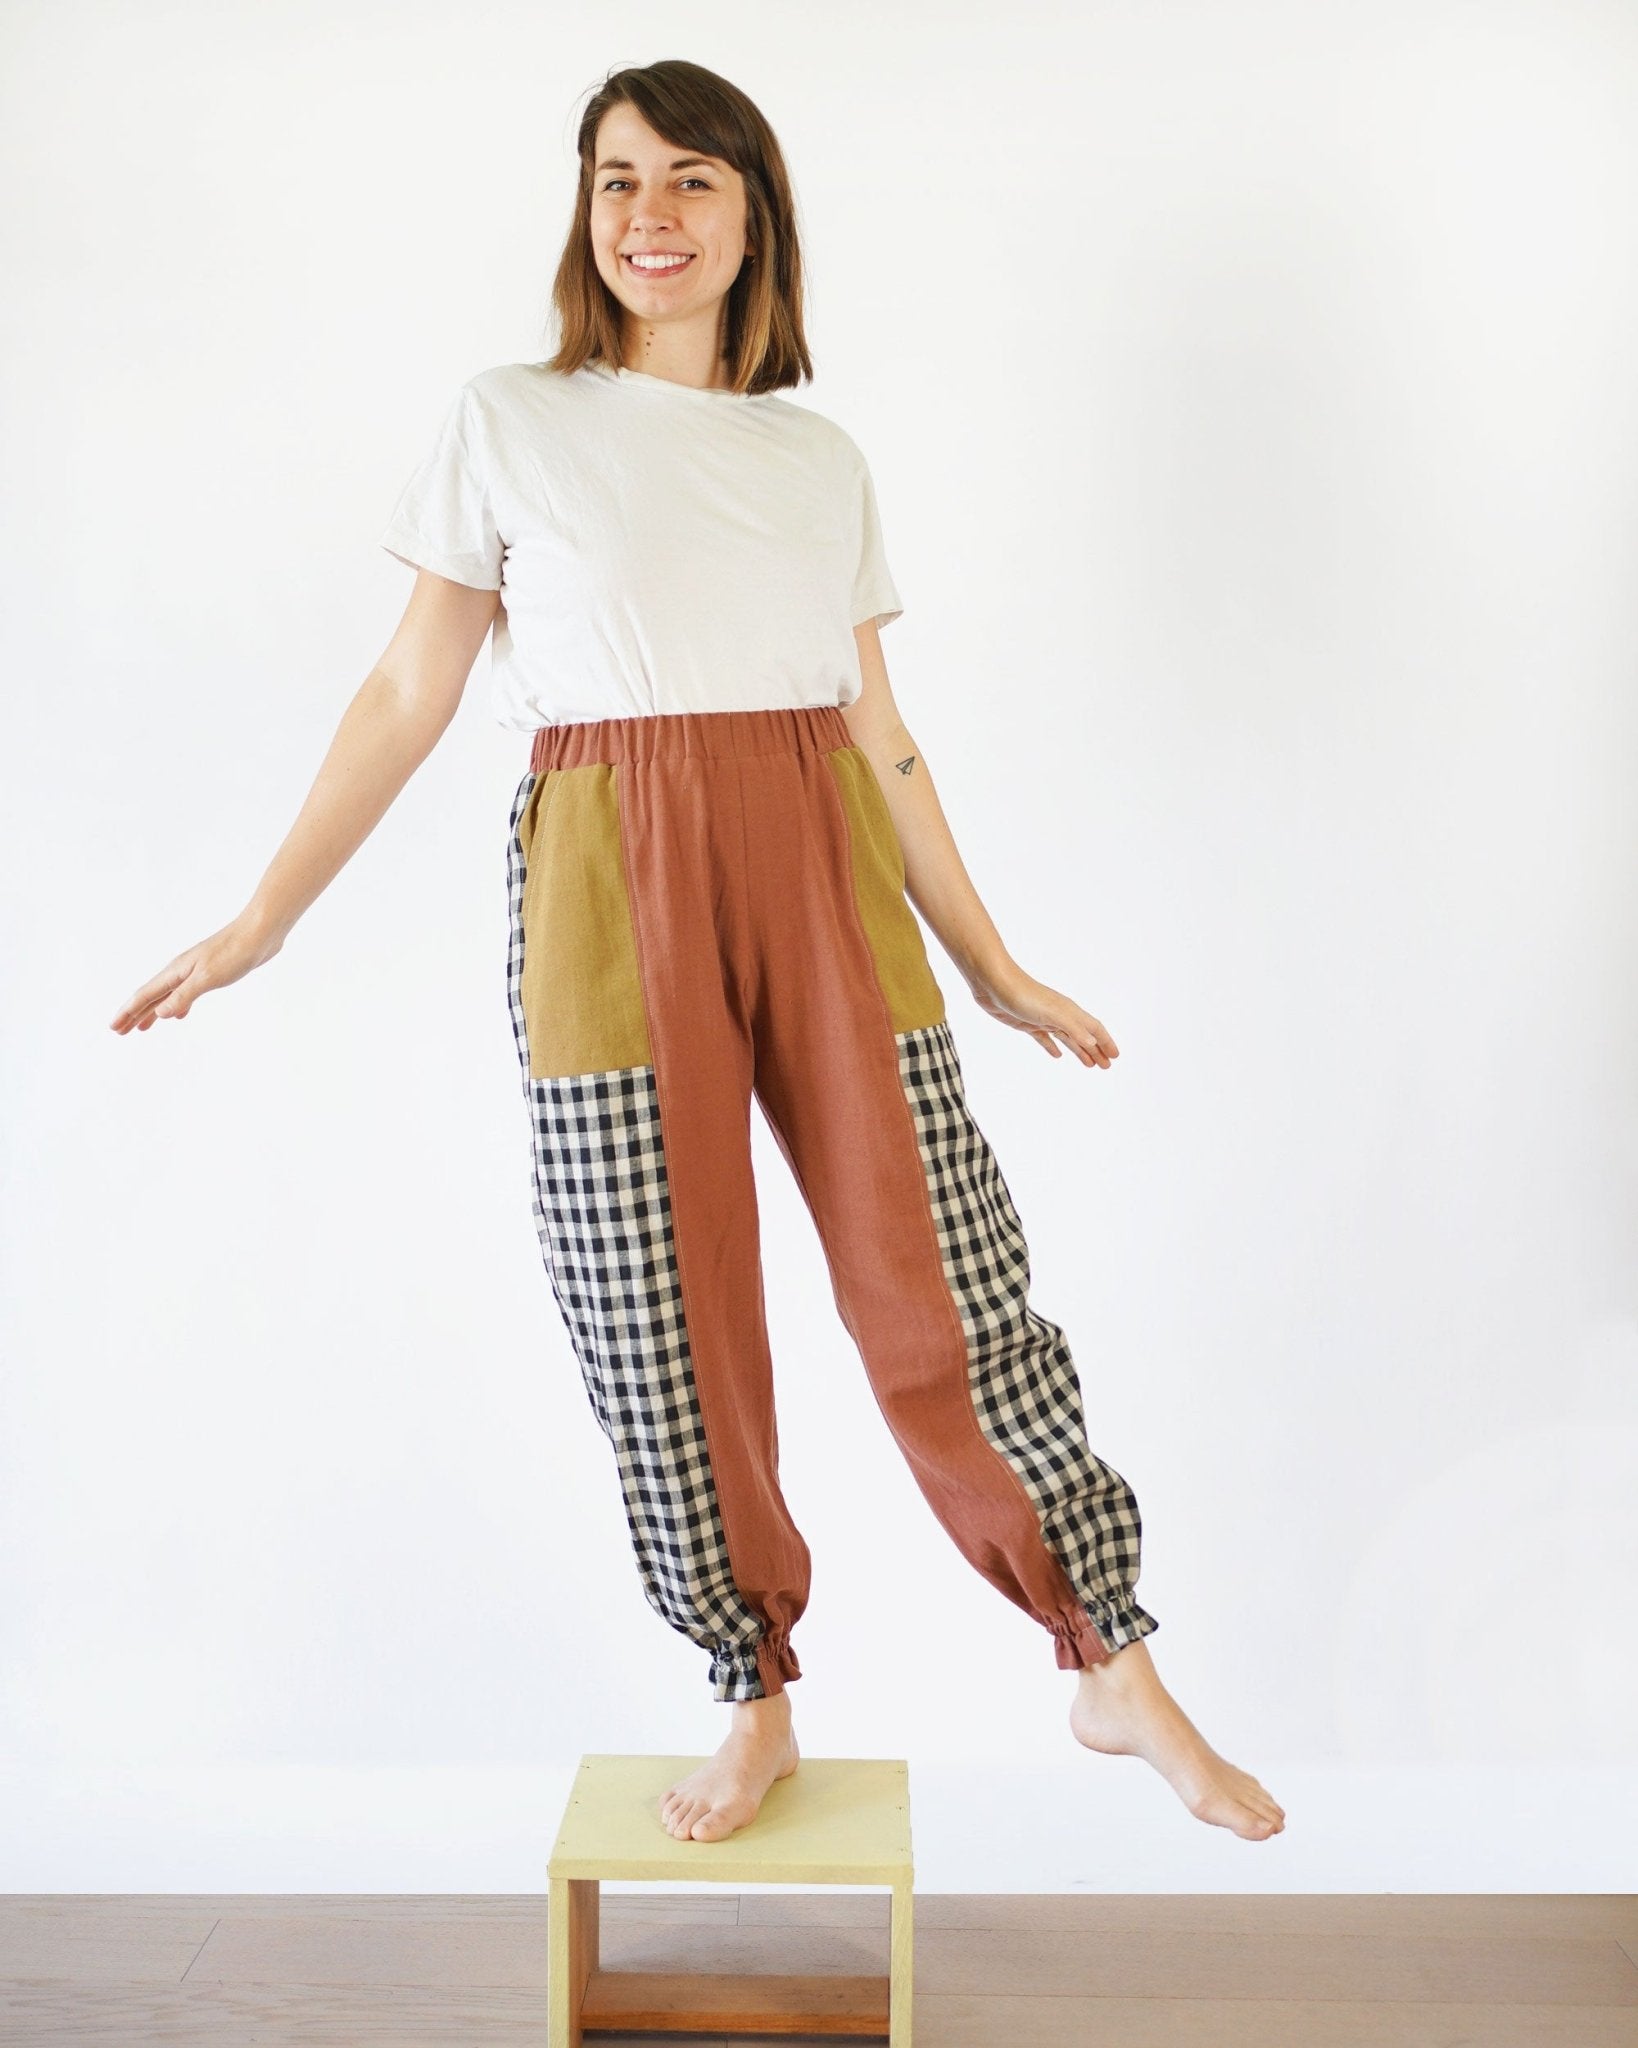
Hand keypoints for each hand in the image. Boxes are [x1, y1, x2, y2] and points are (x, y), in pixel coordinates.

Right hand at [109, 911, 286, 1034]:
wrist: (260, 933)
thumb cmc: (234, 952)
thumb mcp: (207, 977)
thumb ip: (184, 995)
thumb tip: (161, 1014)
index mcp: (176, 971)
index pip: (145, 995)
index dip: (128, 1012)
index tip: (113, 1027)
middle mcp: (180, 971)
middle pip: (151, 996)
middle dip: (134, 1014)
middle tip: (119, 1032)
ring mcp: (194, 972)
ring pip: (167, 996)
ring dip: (153, 1012)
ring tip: (142, 1028)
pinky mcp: (210, 974)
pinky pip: (185, 994)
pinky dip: (177, 1006)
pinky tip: (179, 1015)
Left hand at [966, 962, 1119, 1067]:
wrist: (994, 983)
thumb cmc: (1023, 994)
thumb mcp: (1051, 1013)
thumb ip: (1073, 1028)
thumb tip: (1092, 1043)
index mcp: (1069, 1011)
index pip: (1094, 1028)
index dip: (1106, 1042)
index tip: (1116, 1056)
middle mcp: (1060, 1015)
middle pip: (1083, 1036)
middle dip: (1096, 1050)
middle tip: (1106, 1066)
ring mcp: (1044, 1020)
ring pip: (1067, 1039)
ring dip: (1080, 1051)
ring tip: (1090, 1065)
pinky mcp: (1027, 1024)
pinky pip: (1045, 1038)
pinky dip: (1053, 1047)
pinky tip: (1057, 1055)